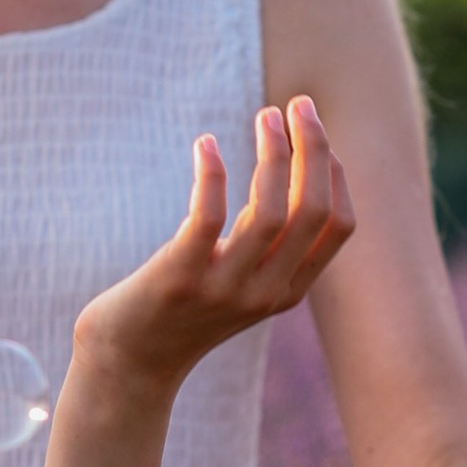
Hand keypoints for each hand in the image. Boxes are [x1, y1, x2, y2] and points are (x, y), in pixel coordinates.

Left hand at [75, 101, 353, 389]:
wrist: (128, 363)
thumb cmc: (184, 311)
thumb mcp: (241, 282)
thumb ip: (268, 243)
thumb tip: (289, 172)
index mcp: (287, 291)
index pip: (338, 228)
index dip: (336, 174)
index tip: (316, 133)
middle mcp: (265, 292)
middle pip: (312, 211)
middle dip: (313, 149)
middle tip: (296, 103)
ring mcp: (223, 288)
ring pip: (270, 212)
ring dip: (273, 154)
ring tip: (264, 115)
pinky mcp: (178, 279)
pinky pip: (208, 218)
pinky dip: (213, 174)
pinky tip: (206, 144)